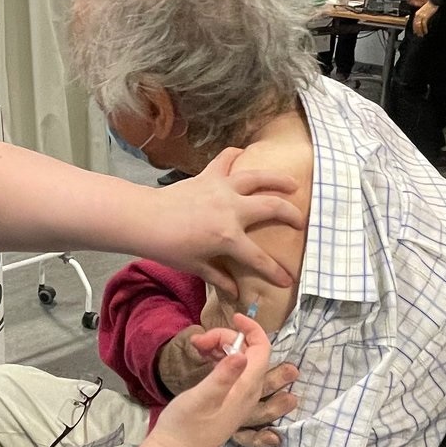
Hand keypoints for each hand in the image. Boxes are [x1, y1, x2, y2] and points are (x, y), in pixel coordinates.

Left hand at [147, 147, 303, 296]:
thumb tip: (236, 292)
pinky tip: (245, 154)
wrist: (145, 219)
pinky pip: (226, 160)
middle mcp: (232, 210)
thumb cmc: (169, 247)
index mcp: (229, 237)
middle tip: (301, 222)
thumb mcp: (196, 266)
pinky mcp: (209, 176)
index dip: (276, 272)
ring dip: (278, 180)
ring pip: (258, 178)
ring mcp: (222, 189)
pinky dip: (236, 155)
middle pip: (272, 209)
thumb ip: (219, 277)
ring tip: (293, 184)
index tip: (288, 280)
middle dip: (291, 216)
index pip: (259, 259)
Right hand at [147, 312, 274, 446]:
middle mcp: (249, 391)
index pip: (262, 348)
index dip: (251, 329)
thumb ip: (223, 376)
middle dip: (228, 338)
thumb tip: (243, 354)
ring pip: (241, 361)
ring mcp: (240, 397)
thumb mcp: (202, 398)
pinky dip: (220, 359)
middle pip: (250, 352)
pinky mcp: (228, 401)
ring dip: (222, 347)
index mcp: (246, 387)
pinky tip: (203, 359)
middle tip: (200, 342)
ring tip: (197, 348)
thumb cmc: (186, 426)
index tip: (232, 317)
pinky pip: (232, 371)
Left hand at [412, 0, 437, 36]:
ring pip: (419, 25)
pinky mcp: (425, 16)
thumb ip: (422, 16)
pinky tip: (426, 31)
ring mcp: (421, 15)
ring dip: (420, 31)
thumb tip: (422, 22)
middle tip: (419, 35)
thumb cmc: (430, 5)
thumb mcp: (424, 11)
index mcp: (417, 13)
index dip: (415, 28)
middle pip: (415, 25)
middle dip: (417, 31)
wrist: (434, 1)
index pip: (414, 22)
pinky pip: (424, 24)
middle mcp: (418, 14)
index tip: (415, 32)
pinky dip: (424, 28)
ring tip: (422, 34)